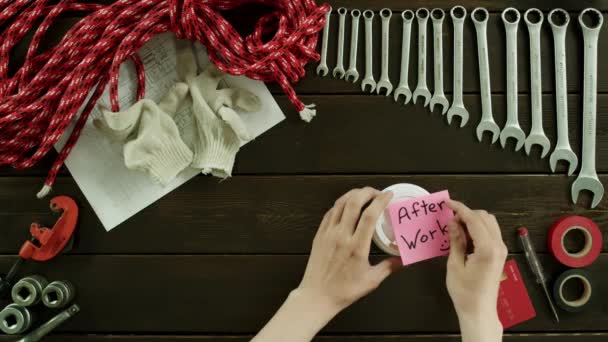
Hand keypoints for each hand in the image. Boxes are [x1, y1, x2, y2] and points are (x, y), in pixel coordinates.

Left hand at [252, 188, 400, 341]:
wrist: (317, 296)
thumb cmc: (344, 291)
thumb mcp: (371, 281)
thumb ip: (390, 267)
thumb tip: (404, 260)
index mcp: (356, 247)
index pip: (369, 215)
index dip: (381, 201)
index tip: (389, 195)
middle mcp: (341, 236)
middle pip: (353, 203)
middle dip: (367, 192)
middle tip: (377, 192)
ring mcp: (328, 234)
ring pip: (339, 204)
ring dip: (352, 195)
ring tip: (363, 194)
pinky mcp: (319, 235)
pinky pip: (329, 213)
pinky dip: (340, 205)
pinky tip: (346, 205)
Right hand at [446, 200, 506, 341]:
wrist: (479, 310)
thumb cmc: (464, 291)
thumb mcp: (454, 265)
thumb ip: (455, 241)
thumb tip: (453, 222)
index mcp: (487, 248)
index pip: (474, 219)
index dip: (460, 209)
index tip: (446, 203)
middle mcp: (498, 245)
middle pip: (484, 217)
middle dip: (466, 214)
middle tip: (449, 221)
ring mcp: (501, 249)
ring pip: (489, 223)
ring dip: (473, 220)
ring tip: (456, 228)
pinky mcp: (499, 253)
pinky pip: (490, 232)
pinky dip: (478, 228)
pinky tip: (466, 236)